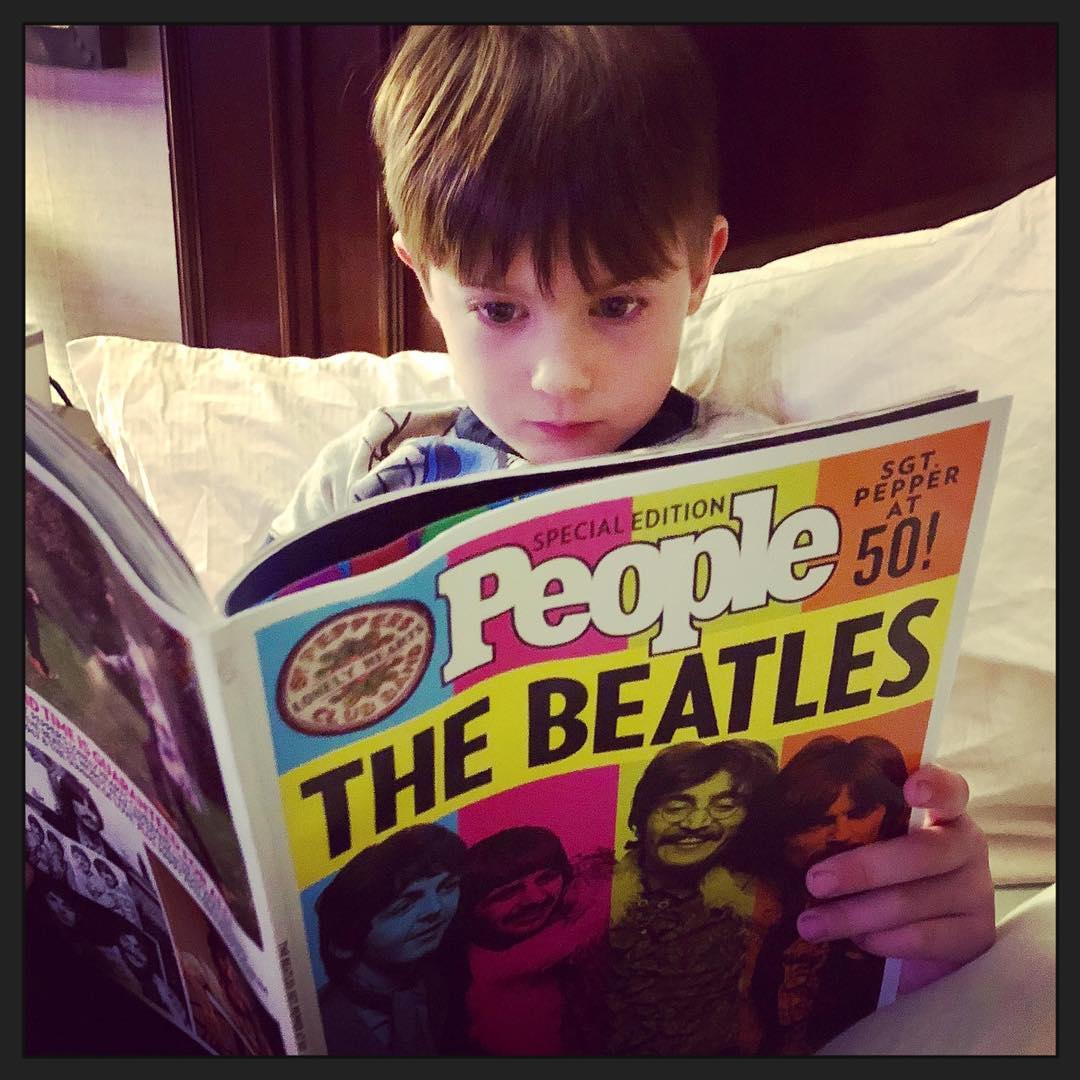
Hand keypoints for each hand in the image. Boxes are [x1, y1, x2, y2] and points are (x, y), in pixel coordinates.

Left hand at [794, 764, 995, 992]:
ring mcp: (976, 892)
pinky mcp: (975, 935)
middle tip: (814, 882)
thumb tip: (791, 820)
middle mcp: (966, 846)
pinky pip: (923, 938)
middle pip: (921, 853)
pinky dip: (883, 940)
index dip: (935, 786)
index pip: (950, 790)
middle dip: (862, 869)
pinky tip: (855, 940)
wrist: (933, 934)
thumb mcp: (880, 841)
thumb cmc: (892, 872)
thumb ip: (859, 826)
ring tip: (812, 922)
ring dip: (855, 914)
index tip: (910, 788)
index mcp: (944, 812)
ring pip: (912, 902)